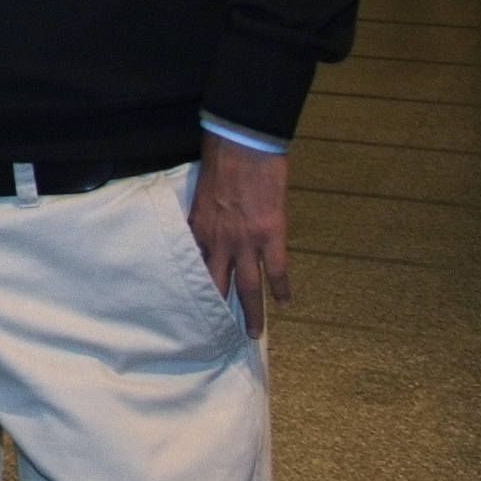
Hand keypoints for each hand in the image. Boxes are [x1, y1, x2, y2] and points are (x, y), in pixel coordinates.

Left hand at [189, 133, 291, 336]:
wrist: (243, 145)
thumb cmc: (220, 161)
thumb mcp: (201, 194)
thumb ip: (204, 217)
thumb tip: (207, 230)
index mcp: (199, 230)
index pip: (195, 268)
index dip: (197, 288)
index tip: (195, 307)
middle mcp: (219, 242)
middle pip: (218, 285)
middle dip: (219, 312)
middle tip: (220, 335)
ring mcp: (246, 241)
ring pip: (248, 287)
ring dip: (251, 312)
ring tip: (252, 332)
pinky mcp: (272, 235)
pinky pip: (278, 270)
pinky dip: (282, 288)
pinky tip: (286, 302)